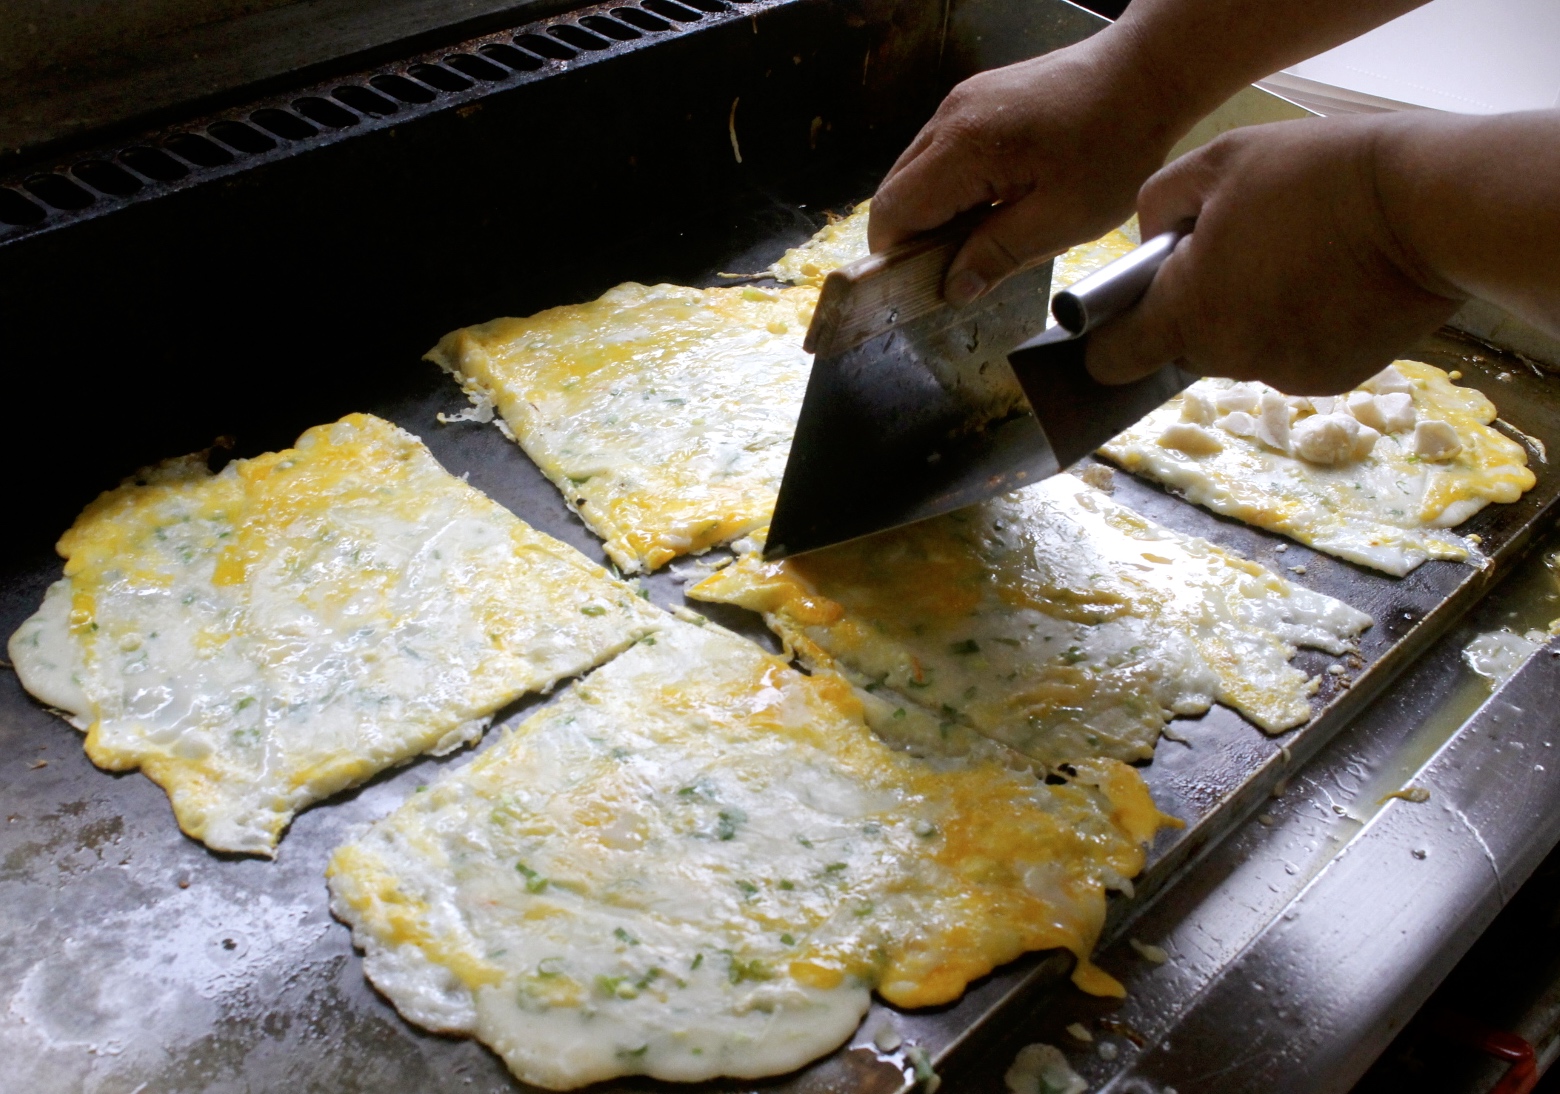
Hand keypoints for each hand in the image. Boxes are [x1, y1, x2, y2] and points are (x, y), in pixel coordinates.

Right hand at [869, 34, 1195, 306]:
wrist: (1145, 73)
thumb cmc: (1114, 145)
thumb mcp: (1063, 218)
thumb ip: (998, 254)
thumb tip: (953, 288)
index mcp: (963, 147)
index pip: (892, 212)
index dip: (897, 258)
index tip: (924, 288)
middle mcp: (949, 118)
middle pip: (895, 192)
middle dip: (914, 239)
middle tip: (958, 271)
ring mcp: (960, 104)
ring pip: (916, 174)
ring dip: (936, 214)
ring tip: (982, 237)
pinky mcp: (977, 100)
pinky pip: (941, 154)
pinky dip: (952, 188)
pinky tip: (994, 203)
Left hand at [1086, 115, 1463, 395]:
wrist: (1430, 206)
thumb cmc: (1317, 175)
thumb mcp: (1218, 162)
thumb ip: (1158, 205)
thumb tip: (1148, 241)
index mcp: (1188, 312)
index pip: (1115, 360)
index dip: (1111, 341)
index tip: (1125, 315)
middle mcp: (1230, 356)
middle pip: (1184, 350)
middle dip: (1194, 311)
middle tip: (1234, 252)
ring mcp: (1285, 373)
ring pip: (1242, 351)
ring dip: (1249, 317)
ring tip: (1293, 257)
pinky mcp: (1335, 378)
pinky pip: (1295, 355)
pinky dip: (1301, 327)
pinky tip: (1331, 281)